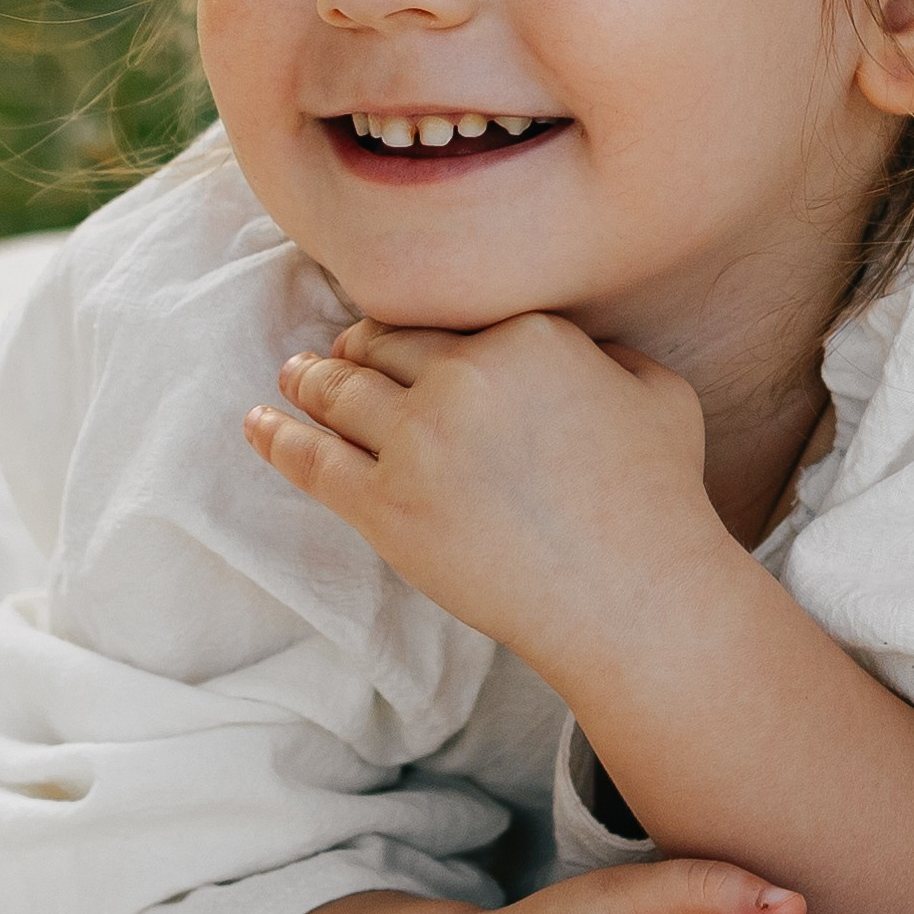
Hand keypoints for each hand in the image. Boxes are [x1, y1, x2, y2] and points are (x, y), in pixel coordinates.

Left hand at [245, 310, 728, 671]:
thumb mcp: (658, 389)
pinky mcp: (387, 507)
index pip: (444, 318)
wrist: (634, 595)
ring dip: (308, 378)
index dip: (413, 329)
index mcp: (526, 334)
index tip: (396, 337)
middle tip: (331, 355)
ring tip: (292, 376)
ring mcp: (418, 441)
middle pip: (382, 345)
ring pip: (338, 391)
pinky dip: (276, 437)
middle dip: (353, 348)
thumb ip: (606, 350)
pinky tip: (255, 422)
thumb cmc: (658, 497)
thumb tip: (574, 346)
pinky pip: (312, 460)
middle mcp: (463, 374)